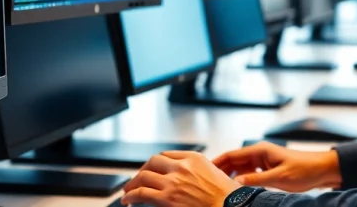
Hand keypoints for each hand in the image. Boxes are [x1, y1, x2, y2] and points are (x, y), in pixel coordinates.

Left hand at [121, 151, 239, 206]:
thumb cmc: (228, 195)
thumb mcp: (215, 172)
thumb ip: (198, 170)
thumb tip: (187, 176)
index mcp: (194, 158)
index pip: (166, 155)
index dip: (155, 163)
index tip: (151, 169)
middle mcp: (182, 167)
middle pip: (152, 162)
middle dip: (142, 171)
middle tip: (137, 179)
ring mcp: (173, 182)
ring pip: (143, 176)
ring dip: (132, 184)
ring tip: (128, 191)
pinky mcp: (166, 199)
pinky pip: (141, 193)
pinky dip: (131, 196)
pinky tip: (128, 201)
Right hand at [212, 142, 341, 191]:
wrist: (323, 169)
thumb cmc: (305, 170)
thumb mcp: (279, 177)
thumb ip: (257, 180)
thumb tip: (235, 183)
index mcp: (260, 150)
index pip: (231, 155)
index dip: (215, 162)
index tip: (201, 171)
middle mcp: (259, 153)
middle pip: (233, 161)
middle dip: (219, 170)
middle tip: (205, 182)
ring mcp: (263, 161)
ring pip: (240, 168)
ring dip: (229, 176)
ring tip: (216, 187)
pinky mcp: (268, 168)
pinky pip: (249, 173)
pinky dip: (240, 180)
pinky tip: (235, 189)